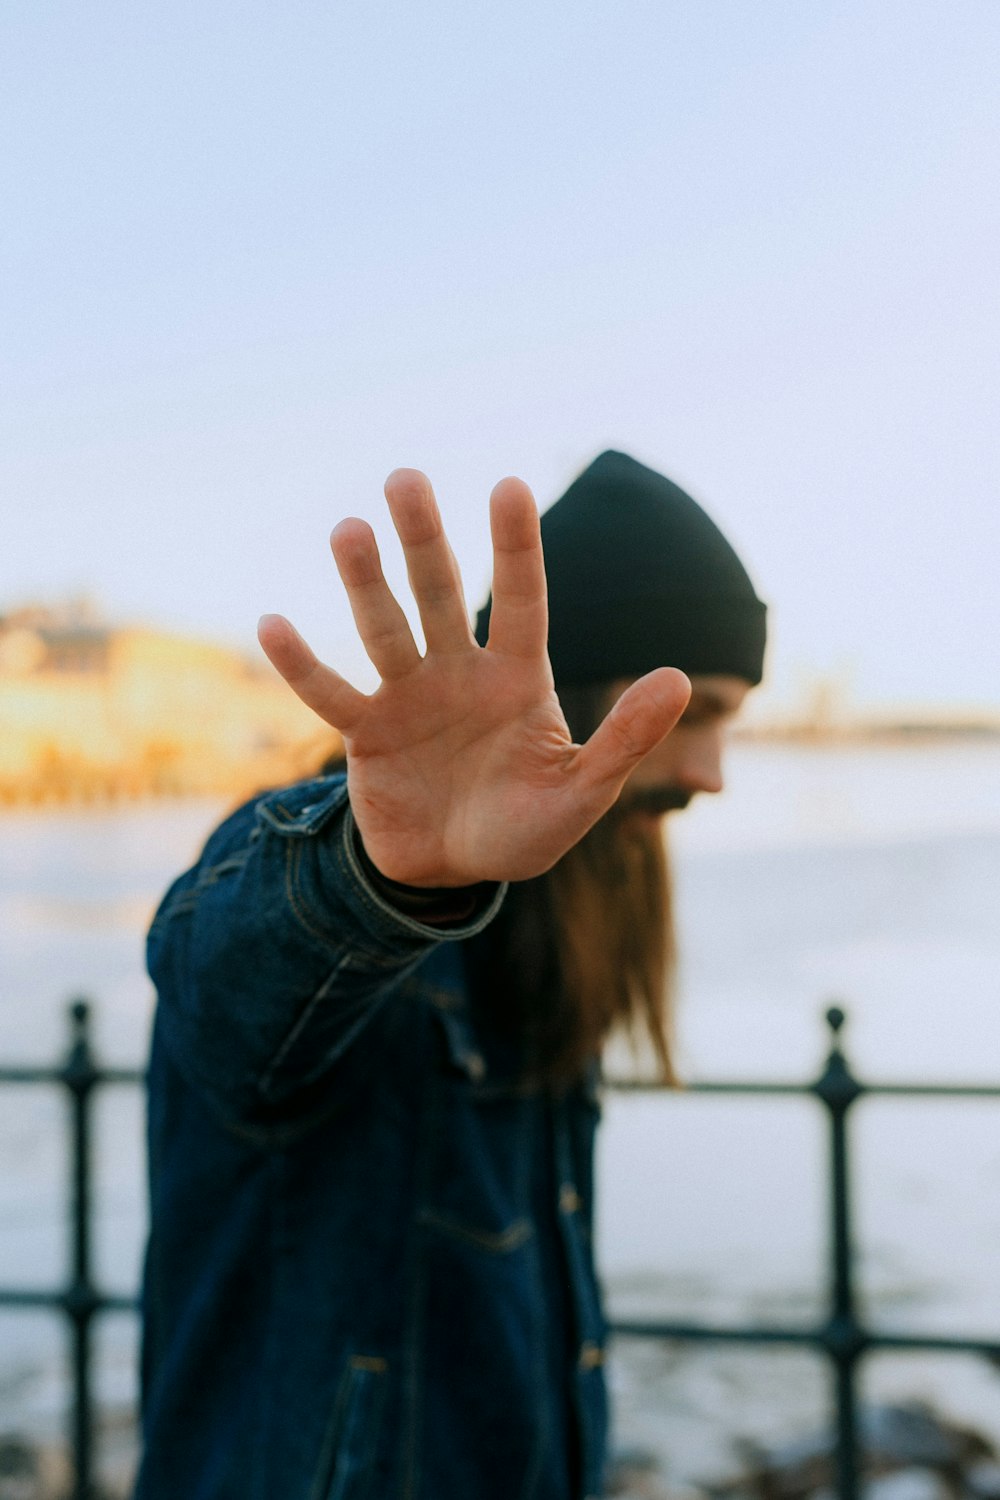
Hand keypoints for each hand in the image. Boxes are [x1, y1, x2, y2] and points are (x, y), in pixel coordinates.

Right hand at [258, 469, 690, 886]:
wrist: (455, 873)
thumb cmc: (525, 827)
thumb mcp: (583, 792)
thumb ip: (626, 739)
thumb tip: (681, 679)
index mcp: (518, 680)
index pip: (521, 602)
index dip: (515, 548)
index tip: (508, 486)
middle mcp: (459, 674)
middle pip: (441, 596)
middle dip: (425, 541)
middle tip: (405, 479)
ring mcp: (408, 698)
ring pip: (385, 630)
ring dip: (365, 583)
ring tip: (349, 530)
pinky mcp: (365, 735)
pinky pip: (331, 695)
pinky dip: (301, 666)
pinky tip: (271, 624)